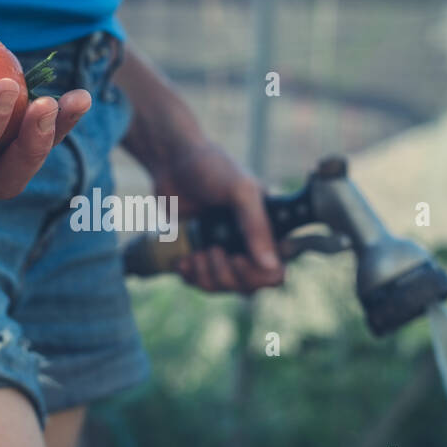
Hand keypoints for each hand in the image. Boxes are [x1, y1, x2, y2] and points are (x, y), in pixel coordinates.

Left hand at [151, 138, 285, 293]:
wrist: (171, 160)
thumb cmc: (211, 167)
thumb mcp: (241, 191)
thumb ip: (257, 226)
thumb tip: (270, 265)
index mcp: (266, 229)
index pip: (275, 272)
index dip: (258, 276)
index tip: (238, 259)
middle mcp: (247, 244)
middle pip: (247, 286)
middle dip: (227, 275)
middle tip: (213, 250)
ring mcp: (223, 250)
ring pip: (222, 287)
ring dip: (206, 276)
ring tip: (196, 253)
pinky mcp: (199, 253)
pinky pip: (199, 281)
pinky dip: (190, 276)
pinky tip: (184, 259)